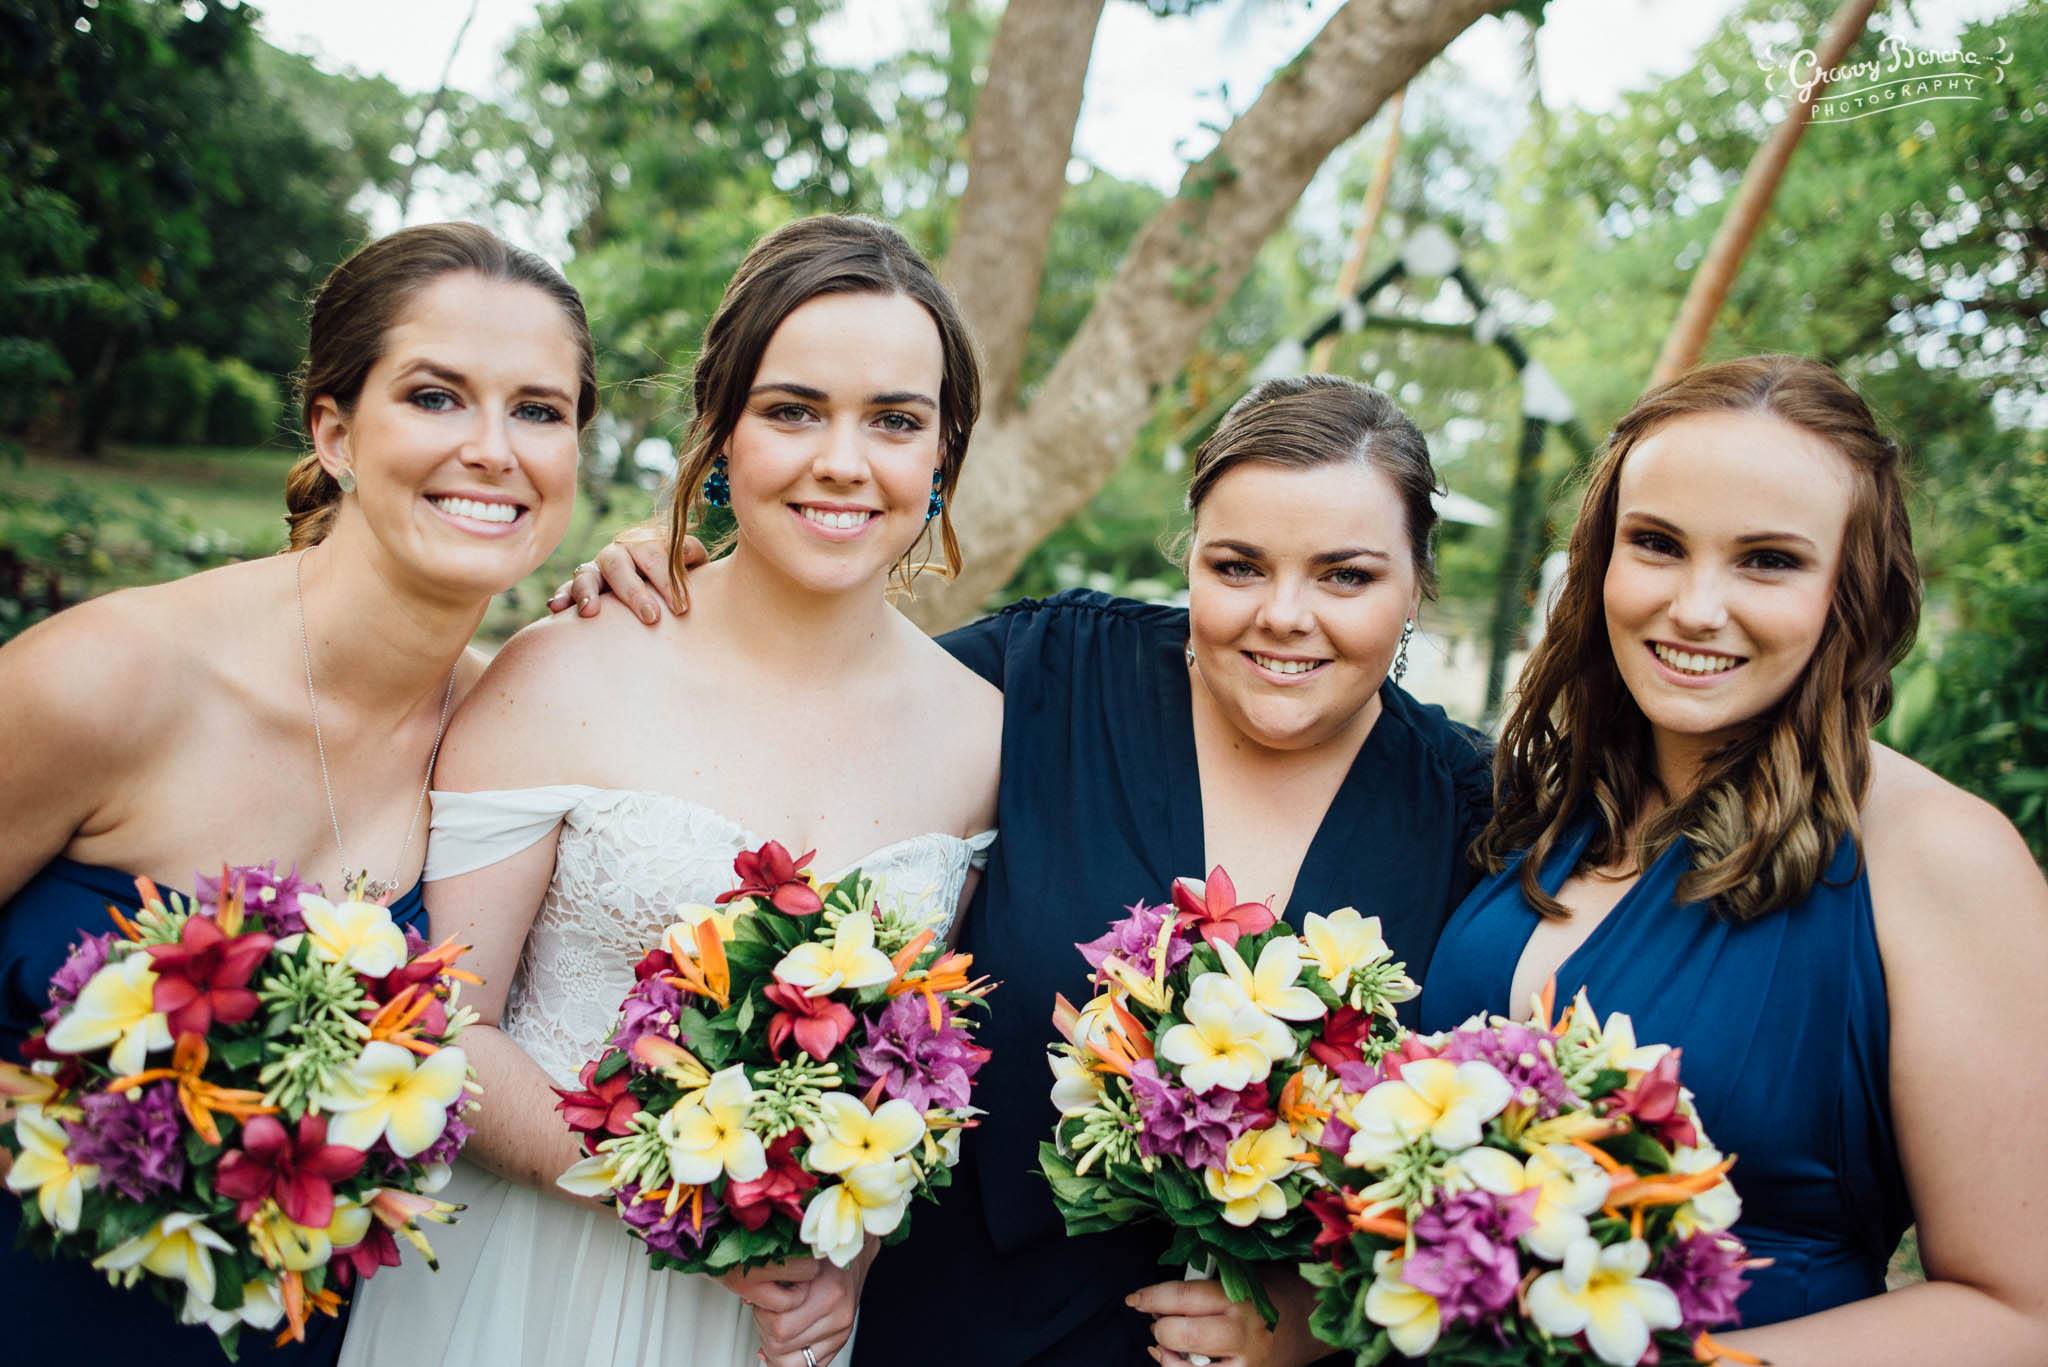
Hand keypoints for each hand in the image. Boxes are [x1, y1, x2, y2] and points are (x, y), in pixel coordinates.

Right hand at [545, 525, 703, 621]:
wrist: (662, 591)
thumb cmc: (681, 579)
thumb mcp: (693, 565)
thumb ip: (692, 556)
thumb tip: (690, 556)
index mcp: (646, 543)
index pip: (654, 553)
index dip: (667, 578)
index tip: (681, 608)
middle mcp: (619, 553)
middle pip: (619, 564)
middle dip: (634, 591)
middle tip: (651, 618)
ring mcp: (597, 570)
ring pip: (586, 574)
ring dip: (587, 591)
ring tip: (590, 612)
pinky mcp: (580, 588)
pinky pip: (567, 589)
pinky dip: (562, 596)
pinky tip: (556, 608)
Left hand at [723, 1246, 872, 1366]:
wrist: (851, 1252)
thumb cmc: (823, 1253)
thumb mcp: (797, 1258)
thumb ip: (773, 1278)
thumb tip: (748, 1299)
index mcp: (828, 1294)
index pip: (780, 1327)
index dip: (762, 1315)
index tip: (762, 1301)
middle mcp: (838, 1317)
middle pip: (782, 1346)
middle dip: (764, 1331)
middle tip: (766, 1312)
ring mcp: (841, 1332)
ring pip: (790, 1362)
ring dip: (774, 1347)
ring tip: (774, 1325)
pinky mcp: (840, 1341)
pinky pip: (808, 1366)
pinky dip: (790, 1359)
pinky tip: (784, 1344)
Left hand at [1130, 1266, 1325, 1366]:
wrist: (1312, 1322)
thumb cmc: (1273, 1291)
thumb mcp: (1245, 1274)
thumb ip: (1208, 1280)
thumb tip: (1161, 1295)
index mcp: (1239, 1295)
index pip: (1182, 1296)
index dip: (1151, 1296)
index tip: (1135, 1299)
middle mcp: (1241, 1332)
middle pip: (1180, 1333)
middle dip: (1160, 1327)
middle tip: (1158, 1320)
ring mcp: (1245, 1364)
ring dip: (1166, 1356)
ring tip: (1165, 1345)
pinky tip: (1178, 1362)